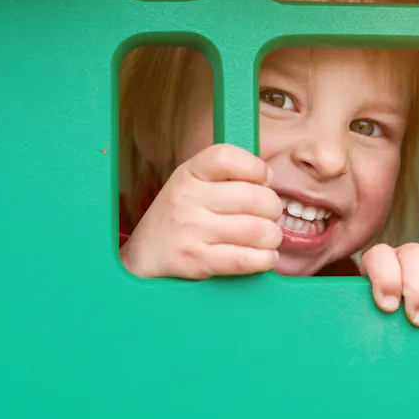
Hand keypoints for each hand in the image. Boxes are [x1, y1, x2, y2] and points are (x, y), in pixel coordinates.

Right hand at [121, 144, 283, 278]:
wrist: (146, 254)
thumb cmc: (181, 216)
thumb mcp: (193, 183)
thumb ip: (227, 176)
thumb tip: (268, 178)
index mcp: (189, 172)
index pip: (228, 158)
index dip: (256, 168)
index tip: (263, 180)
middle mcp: (187, 198)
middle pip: (254, 197)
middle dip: (273, 208)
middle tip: (270, 215)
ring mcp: (191, 230)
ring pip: (256, 230)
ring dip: (272, 236)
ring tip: (268, 238)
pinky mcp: (197, 260)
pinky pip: (245, 259)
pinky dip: (264, 259)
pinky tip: (263, 256)